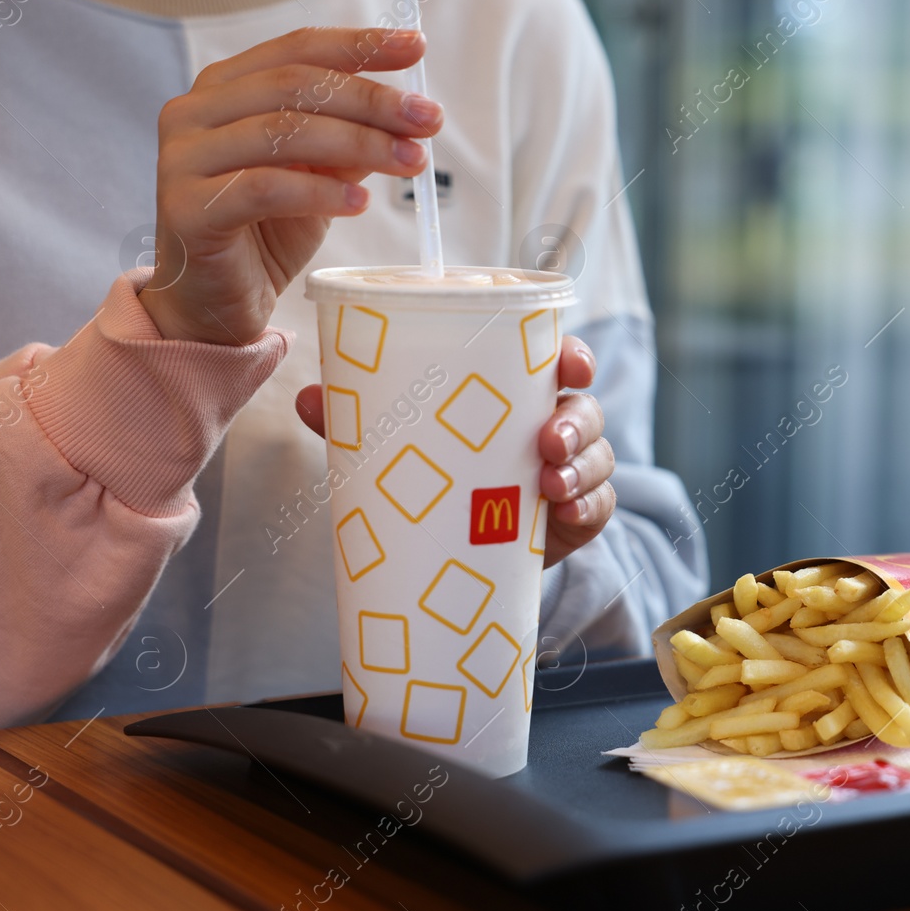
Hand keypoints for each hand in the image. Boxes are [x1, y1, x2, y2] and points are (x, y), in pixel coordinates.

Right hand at [138, 27, 443, 344]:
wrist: (216, 303)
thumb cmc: (266, 232)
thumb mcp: (318, 175)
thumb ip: (350, 139)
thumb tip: (412, 113)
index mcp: (225, 88)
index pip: (297, 51)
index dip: (359, 46)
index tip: (417, 47)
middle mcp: (195, 112)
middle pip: (295, 87)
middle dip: (371, 101)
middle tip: (429, 119)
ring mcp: (183, 158)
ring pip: (282, 133)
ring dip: (358, 144)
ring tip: (412, 161)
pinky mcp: (187, 208)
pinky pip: (265, 189)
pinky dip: (320, 192)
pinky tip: (359, 202)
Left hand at [293, 336, 616, 567]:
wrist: (463, 552)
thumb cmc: (439, 478)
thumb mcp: (402, 447)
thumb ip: (362, 423)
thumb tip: (310, 398)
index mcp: (519, 397)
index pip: (559, 363)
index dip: (572, 358)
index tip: (571, 366)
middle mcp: (554, 427)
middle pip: (586, 408)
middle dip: (577, 419)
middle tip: (549, 439)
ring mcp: (571, 472)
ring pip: (599, 456)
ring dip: (582, 465)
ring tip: (551, 482)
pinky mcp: (577, 517)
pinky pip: (599, 507)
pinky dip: (587, 505)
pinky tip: (564, 510)